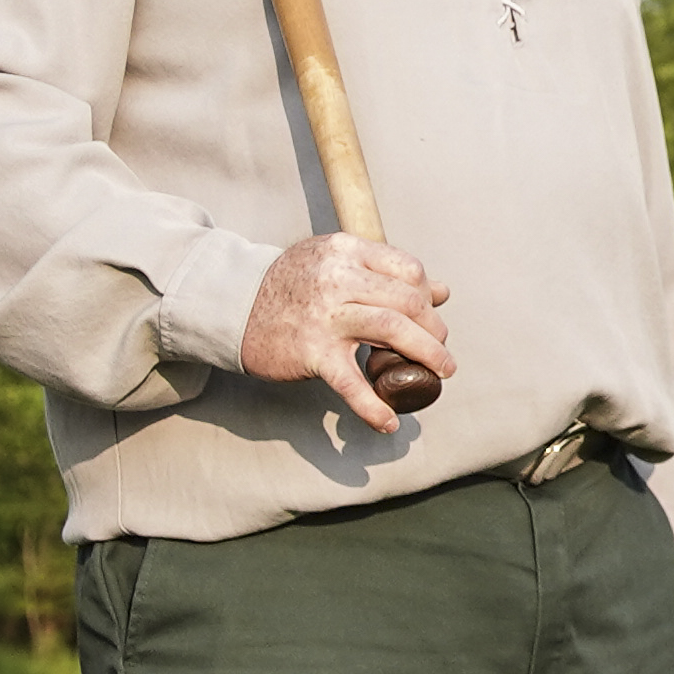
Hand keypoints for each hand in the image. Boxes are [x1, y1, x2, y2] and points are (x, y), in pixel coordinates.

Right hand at [239, 232, 454, 432]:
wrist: (233, 306)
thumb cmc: (290, 287)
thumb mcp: (334, 263)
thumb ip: (384, 273)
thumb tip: (441, 291)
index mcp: (346, 251)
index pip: (409, 269)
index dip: (428, 296)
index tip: (429, 316)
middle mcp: (338, 278)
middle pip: (408, 301)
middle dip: (435, 330)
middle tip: (440, 351)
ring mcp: (325, 315)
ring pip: (393, 331)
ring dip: (426, 355)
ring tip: (440, 373)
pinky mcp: (312, 351)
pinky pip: (352, 383)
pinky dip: (374, 406)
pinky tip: (388, 421)